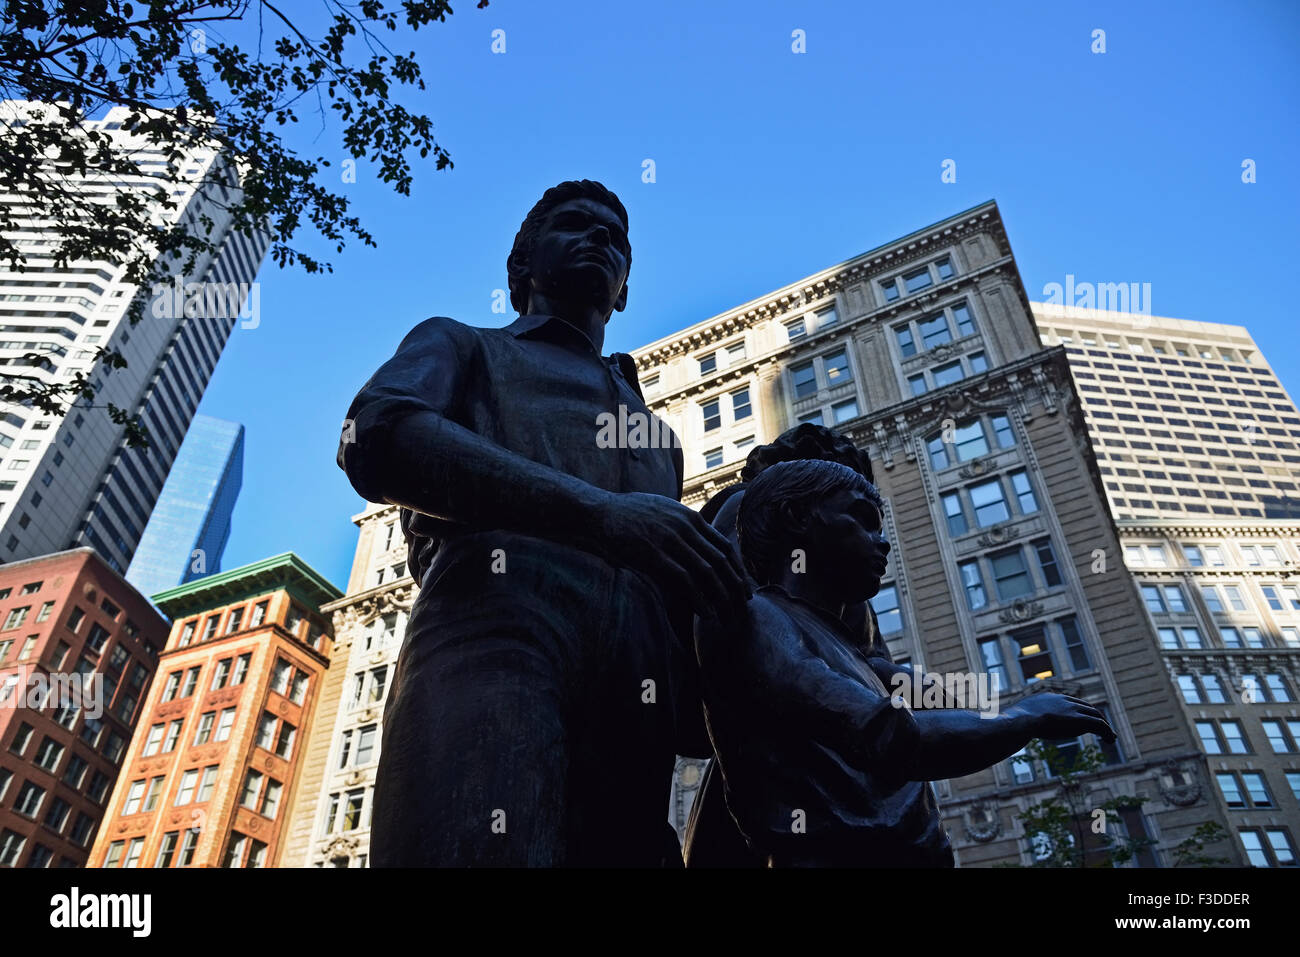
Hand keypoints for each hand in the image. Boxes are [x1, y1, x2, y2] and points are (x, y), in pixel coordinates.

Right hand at [595, 491, 749, 618]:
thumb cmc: (629, 516)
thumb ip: (683, 526)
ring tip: (728, 615)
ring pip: (706, 572)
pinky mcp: (654, 556)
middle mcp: (685, 528)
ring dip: (720, 597)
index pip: (724, 545)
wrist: (600, 513)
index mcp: (690, 518)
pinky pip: (684, 580)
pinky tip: (706, 614)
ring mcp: (670, 541)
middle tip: (742, 605)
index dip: (738, 568)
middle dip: (735, 585)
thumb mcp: (663, 512)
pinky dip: (699, 599)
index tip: (743, 586)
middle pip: (720, 561)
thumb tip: (698, 544)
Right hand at [1011, 692, 1115, 742]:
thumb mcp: (1013, 718)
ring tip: (1111, 737)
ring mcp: (1072, 709)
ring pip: (1096, 716)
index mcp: (1049, 697)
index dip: (1079, 710)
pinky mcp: (1080, 720)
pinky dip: (1107, 732)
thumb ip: (1013, 719)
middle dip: (1096, 717)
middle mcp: (1064, 700)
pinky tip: (1111, 741)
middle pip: (1086, 707)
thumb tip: (998, 724)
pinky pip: (1099, 725)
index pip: (1070, 702)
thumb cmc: (1013, 722)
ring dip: (1105, 727)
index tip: (1083, 719)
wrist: (1022, 721)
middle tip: (1102, 728)